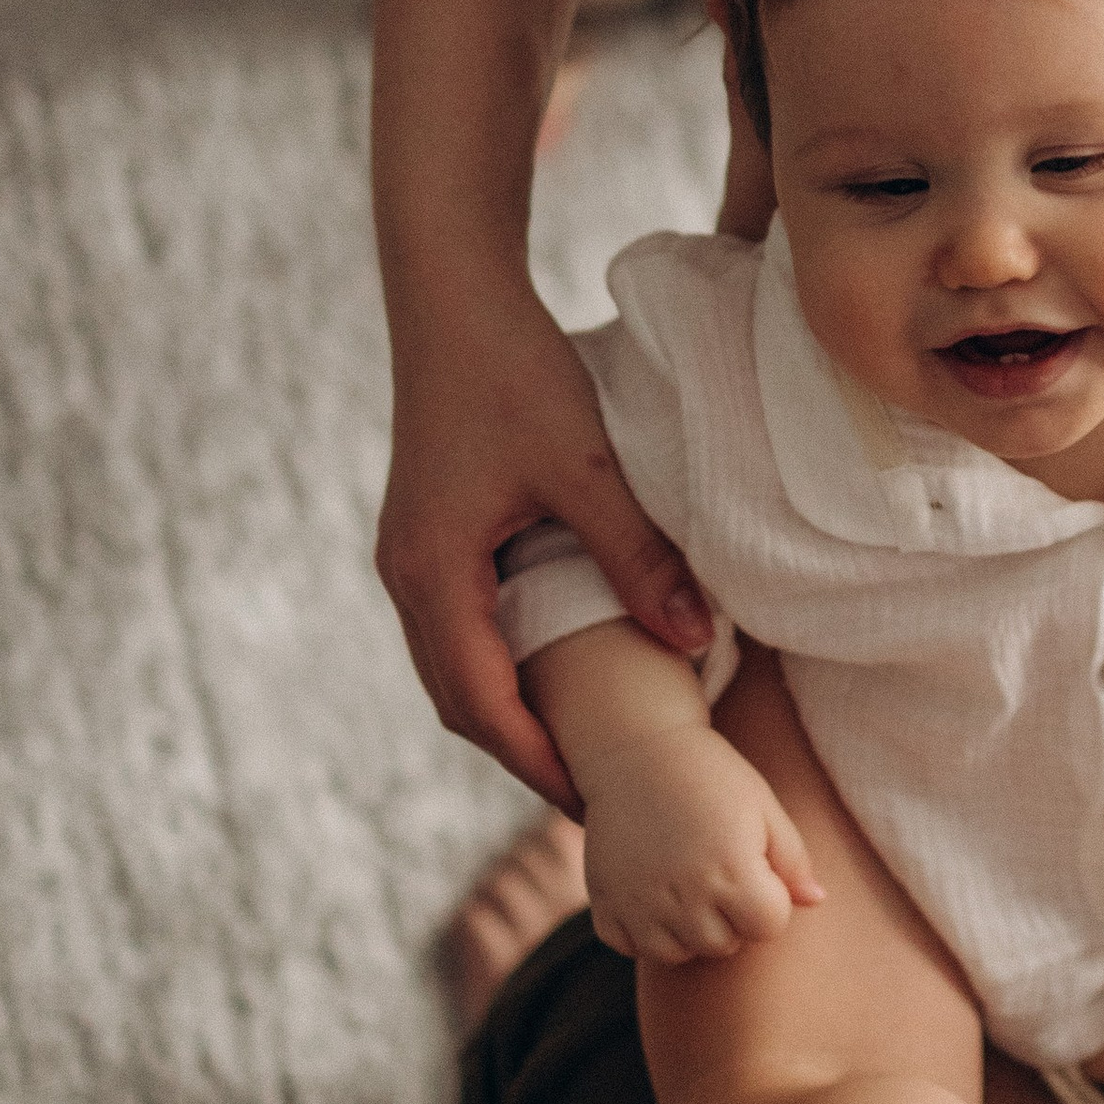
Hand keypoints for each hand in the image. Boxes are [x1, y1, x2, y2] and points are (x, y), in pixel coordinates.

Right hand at [377, 277, 714, 807]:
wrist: (452, 297)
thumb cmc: (513, 370)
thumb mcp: (585, 467)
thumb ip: (637, 555)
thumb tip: (696, 641)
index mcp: (435, 575)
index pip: (483, 707)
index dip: (539, 764)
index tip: (596, 806)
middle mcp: (407, 578)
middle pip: (461, 702)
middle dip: (524, 754)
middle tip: (597, 797)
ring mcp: (411, 559)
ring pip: (455, 669)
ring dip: (511, 713)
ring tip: (581, 747)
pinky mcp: (428, 537)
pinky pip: (458, 630)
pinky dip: (503, 667)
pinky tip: (558, 670)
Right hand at [581, 724, 824, 961]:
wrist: (636, 749)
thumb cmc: (711, 776)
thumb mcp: (764, 808)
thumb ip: (794, 861)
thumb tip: (816, 901)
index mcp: (733, 871)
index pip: (768, 928)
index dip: (768, 902)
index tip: (754, 870)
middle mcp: (685, 895)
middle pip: (723, 946)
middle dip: (729, 919)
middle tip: (716, 872)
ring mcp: (639, 904)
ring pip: (676, 954)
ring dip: (686, 930)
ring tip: (685, 884)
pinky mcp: (604, 905)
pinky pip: (630, 947)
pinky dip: (641, 930)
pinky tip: (650, 891)